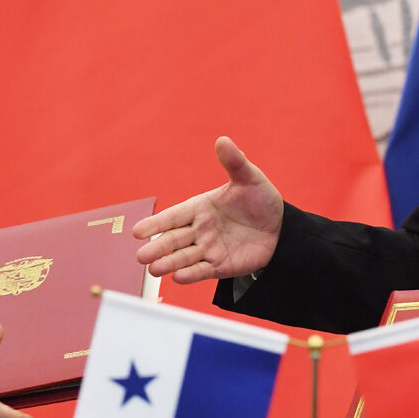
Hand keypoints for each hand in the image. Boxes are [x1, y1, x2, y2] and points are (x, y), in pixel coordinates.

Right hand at [133, 136, 282, 283]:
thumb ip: (234, 162)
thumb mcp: (249, 179)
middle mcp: (200, 230)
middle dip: (157, 248)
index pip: (174, 216)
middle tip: (141, 256)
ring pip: (183, 257)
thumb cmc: (261, 200)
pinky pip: (203, 271)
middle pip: (173, 239)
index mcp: (200, 208)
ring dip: (169, 264)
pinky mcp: (220, 266)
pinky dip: (190, 274)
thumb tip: (222, 140)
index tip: (137, 232)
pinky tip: (178, 278)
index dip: (156, 223)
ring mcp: (208, 249)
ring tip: (154, 270)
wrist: (281, 228)